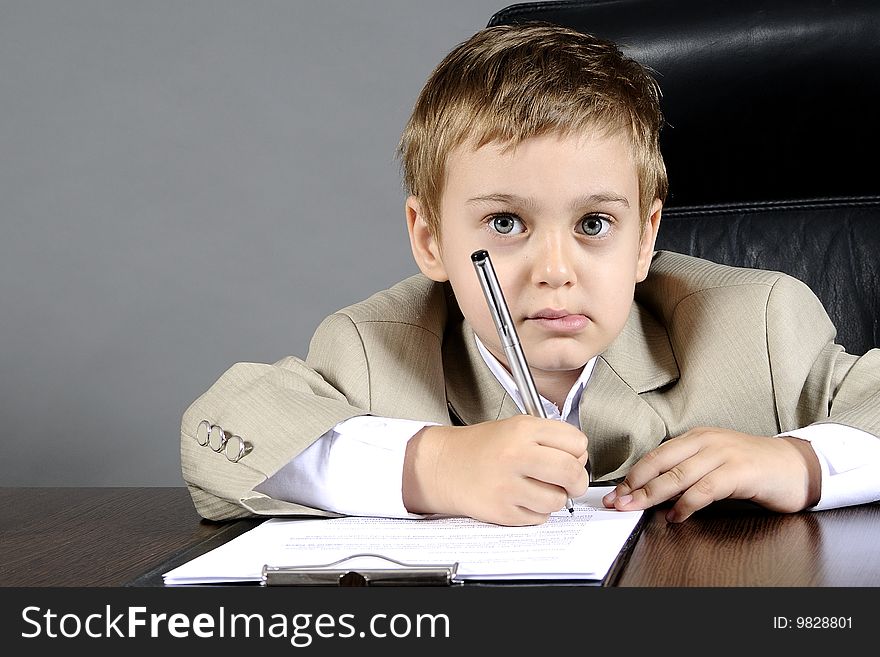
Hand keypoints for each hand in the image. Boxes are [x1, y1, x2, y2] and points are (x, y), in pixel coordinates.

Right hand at [403, 415, 588, 525]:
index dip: (578, 451)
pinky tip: (521, 498)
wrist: (444, 465)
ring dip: (553, 498)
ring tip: (536, 488)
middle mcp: (516, 455)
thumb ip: (550, 438)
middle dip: (577, 480)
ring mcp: (508, 486)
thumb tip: (581, 460)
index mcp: (523, 429)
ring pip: (558, 500)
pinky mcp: (502, 511)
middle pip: (572, 472)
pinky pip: (539, 517)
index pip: (577, 442)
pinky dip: (536, 511)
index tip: (572, 456)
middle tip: (570, 481)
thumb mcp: (515, 427)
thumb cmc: (481, 447)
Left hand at [601, 427, 820, 521]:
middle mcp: (706, 441)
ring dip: (653, 494)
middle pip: (660, 463)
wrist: (796, 465)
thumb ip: (686, 473)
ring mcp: (722, 454)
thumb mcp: (713, 463)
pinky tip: (676, 516)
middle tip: (617, 502)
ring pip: (678, 475)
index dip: (633, 475)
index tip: (615, 493)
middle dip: (635, 484)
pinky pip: (705, 488)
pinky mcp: (739, 471)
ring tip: (636, 508)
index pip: (655, 456)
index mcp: (695, 438)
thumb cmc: (753, 467)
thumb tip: (653, 492)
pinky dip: (687, 504)